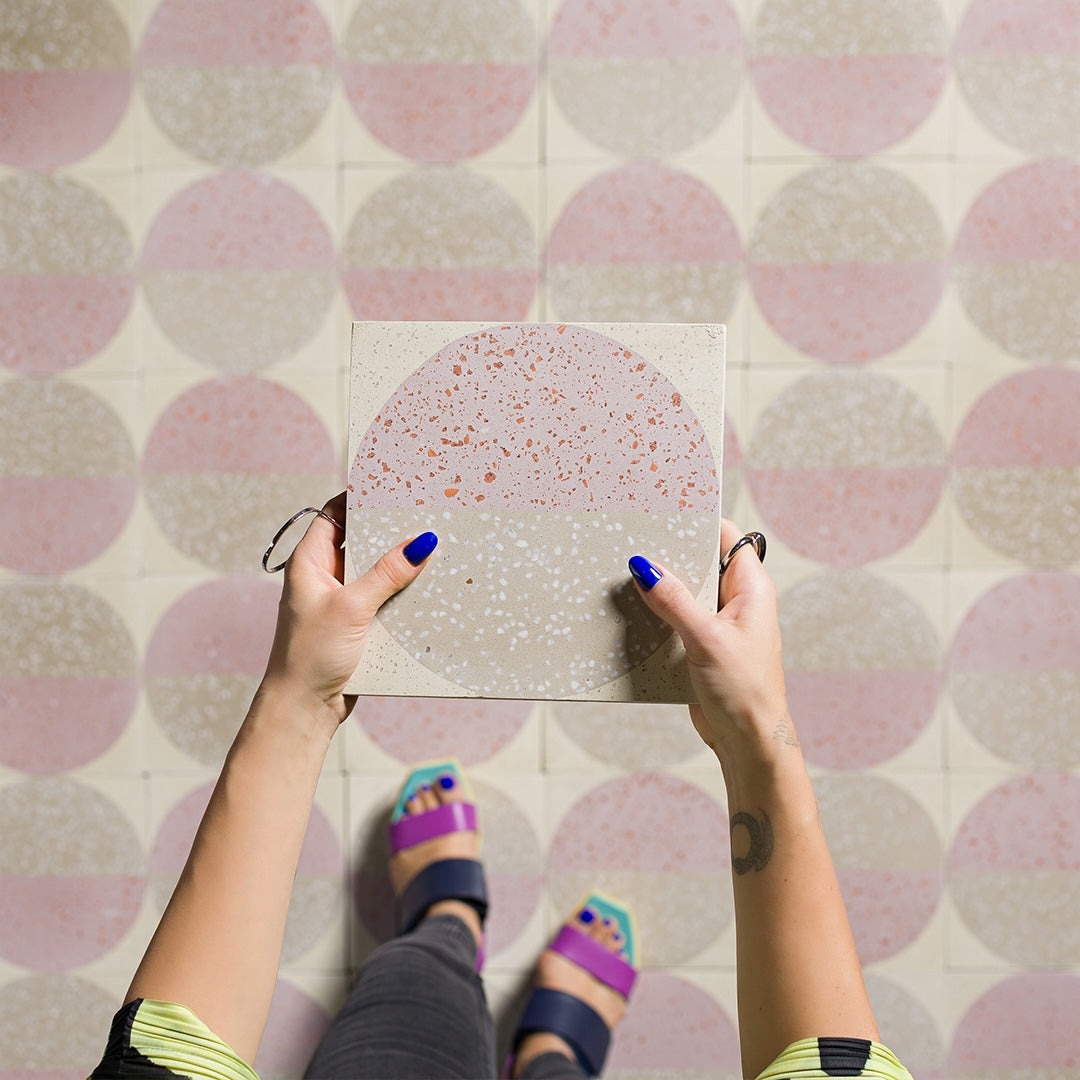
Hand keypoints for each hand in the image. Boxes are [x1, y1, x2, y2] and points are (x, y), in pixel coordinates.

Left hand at [261, 492, 435, 725]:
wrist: (304, 709)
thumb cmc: (311, 656)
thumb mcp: (352, 608)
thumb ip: (386, 574)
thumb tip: (420, 542)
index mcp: (310, 563)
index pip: (335, 514)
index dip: (360, 498)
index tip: (393, 486)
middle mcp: (324, 577)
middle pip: (361, 541)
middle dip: (390, 531)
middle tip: (424, 515)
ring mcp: (342, 601)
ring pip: (376, 571)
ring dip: (400, 565)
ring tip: (433, 548)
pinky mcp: (358, 624)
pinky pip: (384, 598)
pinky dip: (402, 593)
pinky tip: (427, 588)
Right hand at [629, 519, 793, 764]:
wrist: (747, 741)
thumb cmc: (743, 691)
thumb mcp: (705, 639)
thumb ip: (674, 601)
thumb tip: (645, 567)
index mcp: (751, 589)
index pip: (726, 537)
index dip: (698, 521)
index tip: (665, 510)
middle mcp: (737, 601)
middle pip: (701, 561)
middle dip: (670, 553)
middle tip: (635, 540)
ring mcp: (720, 623)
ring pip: (686, 591)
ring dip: (661, 587)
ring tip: (626, 574)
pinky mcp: (703, 645)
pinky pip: (678, 618)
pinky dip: (658, 614)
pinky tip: (634, 612)